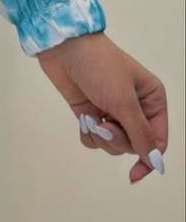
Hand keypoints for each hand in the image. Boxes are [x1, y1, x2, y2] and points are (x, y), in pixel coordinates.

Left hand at [35, 31, 168, 183]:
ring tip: (92, 118)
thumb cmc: (99, 66)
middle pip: (133, 144)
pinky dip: (88, 133)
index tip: (133, 174)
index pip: (157, 140)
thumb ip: (140, 134)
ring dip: (101, 136)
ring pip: (112, 143)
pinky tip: (83, 119)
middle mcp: (135, 107)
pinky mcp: (91, 111)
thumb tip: (155, 161)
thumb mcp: (124, 101)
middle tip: (105, 124)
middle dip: (117, 139)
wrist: (64, 47)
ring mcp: (112, 110)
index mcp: (152, 100)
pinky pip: (94, 137)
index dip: (149, 158)